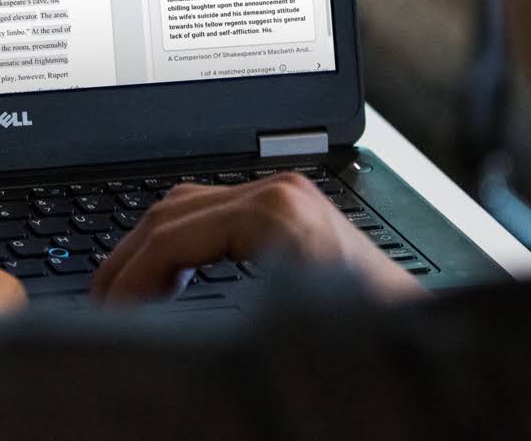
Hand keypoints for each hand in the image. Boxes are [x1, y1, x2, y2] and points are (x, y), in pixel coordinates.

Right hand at [91, 173, 424, 303]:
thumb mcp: (274, 327)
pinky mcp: (293, 209)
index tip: (108, 317)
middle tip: (100, 306)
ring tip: (123, 294)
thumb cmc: (372, 333)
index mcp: (276, 214)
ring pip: (188, 203)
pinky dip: (180, 240)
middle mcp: (282, 192)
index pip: (170, 234)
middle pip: (171, 209)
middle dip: (127, 260)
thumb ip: (199, 318)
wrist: (430, 337)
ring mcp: (288, 195)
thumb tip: (139, 322)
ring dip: (149, 247)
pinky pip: (216, 208)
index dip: (127, 278)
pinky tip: (171, 276)